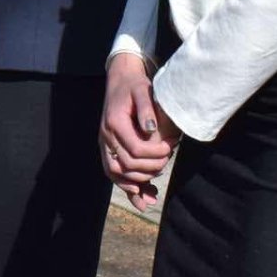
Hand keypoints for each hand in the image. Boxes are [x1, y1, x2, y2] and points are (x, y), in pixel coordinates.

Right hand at [101, 55, 179, 209]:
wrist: (120, 79)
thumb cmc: (134, 85)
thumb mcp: (143, 91)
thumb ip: (147, 110)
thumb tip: (152, 129)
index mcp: (114, 123)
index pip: (134, 150)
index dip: (154, 154)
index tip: (170, 148)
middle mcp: (106, 137)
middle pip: (127, 165)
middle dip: (150, 168)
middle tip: (168, 160)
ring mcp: (105, 144)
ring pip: (116, 173)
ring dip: (136, 185)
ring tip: (154, 192)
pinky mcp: (108, 149)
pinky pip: (113, 172)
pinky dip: (126, 187)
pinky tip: (141, 197)